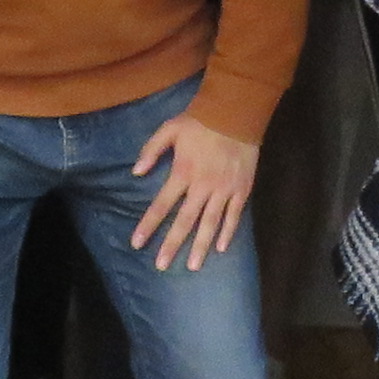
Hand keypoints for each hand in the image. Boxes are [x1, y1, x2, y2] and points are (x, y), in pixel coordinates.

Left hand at [126, 113, 259, 270]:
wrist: (236, 112)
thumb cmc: (200, 121)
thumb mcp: (169, 129)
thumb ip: (151, 150)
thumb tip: (136, 172)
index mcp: (182, 172)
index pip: (161, 205)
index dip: (148, 225)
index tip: (137, 243)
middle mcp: (202, 186)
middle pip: (185, 221)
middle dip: (172, 244)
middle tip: (161, 266)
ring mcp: (224, 190)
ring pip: (211, 223)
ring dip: (200, 246)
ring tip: (192, 266)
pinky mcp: (241, 189)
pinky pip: (235, 215)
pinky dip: (228, 232)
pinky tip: (221, 249)